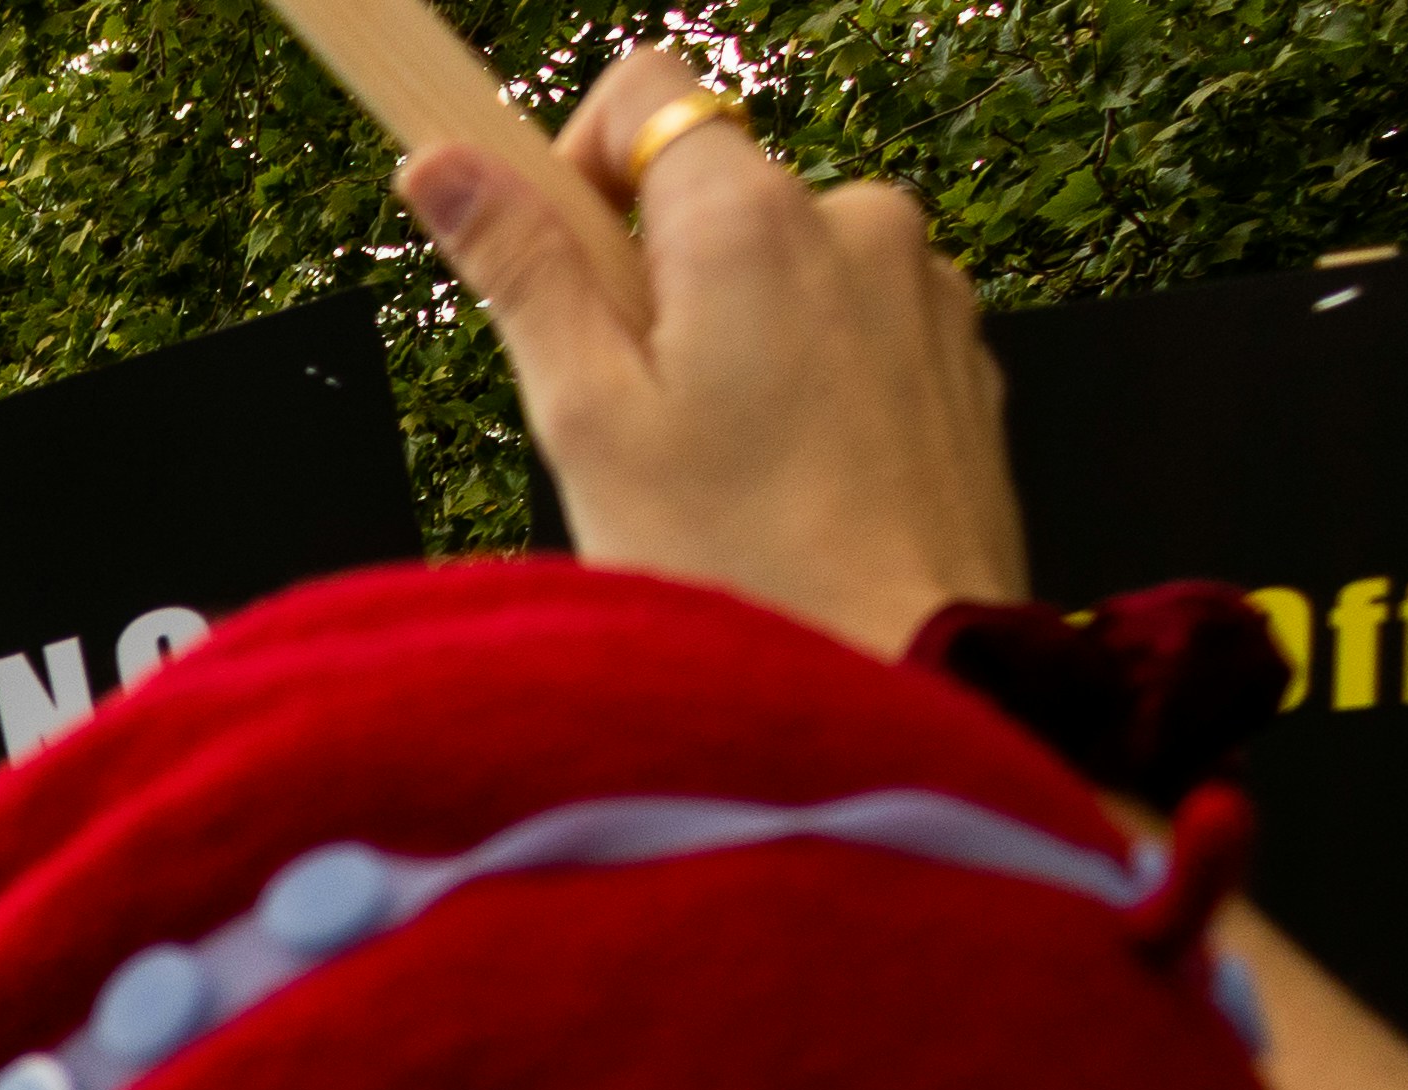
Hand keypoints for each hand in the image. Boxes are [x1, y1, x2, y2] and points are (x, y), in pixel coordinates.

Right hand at [401, 45, 1022, 658]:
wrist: (903, 679)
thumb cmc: (738, 572)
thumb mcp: (586, 418)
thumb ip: (520, 270)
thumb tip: (447, 165)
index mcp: (751, 218)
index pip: (647, 91)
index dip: (578, 164)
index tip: (558, 263)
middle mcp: (855, 220)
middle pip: (711, 193)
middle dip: (653, 280)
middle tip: (628, 415)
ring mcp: (922, 285)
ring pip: (783, 265)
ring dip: (732, 336)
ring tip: (713, 467)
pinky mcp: (960, 353)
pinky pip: (852, 325)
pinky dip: (805, 379)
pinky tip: (785, 483)